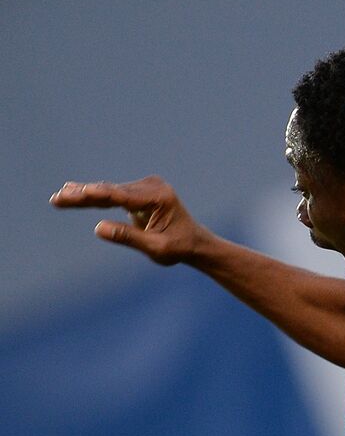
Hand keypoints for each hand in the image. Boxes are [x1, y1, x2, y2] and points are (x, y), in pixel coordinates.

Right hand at [51, 176, 210, 265]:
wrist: (195, 243)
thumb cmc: (180, 247)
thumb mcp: (157, 248)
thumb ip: (129, 237)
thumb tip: (99, 228)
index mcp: (159, 197)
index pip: (121, 196)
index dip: (95, 195)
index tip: (74, 194)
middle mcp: (152, 187)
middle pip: (111, 191)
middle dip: (83, 195)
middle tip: (58, 198)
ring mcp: (145, 187)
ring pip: (109, 191)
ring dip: (84, 195)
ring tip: (59, 197)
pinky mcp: (138, 192)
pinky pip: (112, 194)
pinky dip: (94, 196)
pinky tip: (72, 191)